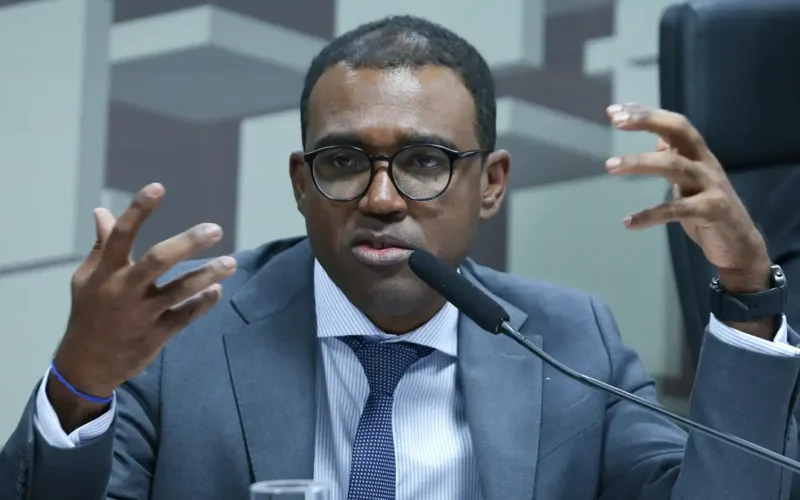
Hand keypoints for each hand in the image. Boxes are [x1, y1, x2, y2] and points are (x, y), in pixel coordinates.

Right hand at [50, 183, 236, 428]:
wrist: (86, 365)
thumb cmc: (89, 313)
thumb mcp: (87, 279)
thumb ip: (101, 245)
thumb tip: (101, 211)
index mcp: (105, 272)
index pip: (121, 235)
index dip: (138, 210)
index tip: (158, 187)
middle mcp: (124, 290)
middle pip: (158, 260)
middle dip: (188, 243)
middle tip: (215, 229)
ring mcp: (142, 314)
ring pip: (179, 291)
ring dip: (207, 275)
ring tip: (231, 263)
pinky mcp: (157, 334)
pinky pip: (186, 315)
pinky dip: (203, 303)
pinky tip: (217, 291)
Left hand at [604, 103, 773, 337]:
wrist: (740, 245)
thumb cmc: (709, 209)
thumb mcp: (690, 179)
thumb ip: (675, 158)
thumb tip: (657, 138)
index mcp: (699, 155)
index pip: (674, 124)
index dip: (647, 114)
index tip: (615, 111)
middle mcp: (706, 164)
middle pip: (679, 132)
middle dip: (648, 121)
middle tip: (617, 122)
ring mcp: (711, 186)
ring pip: (674, 165)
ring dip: (640, 162)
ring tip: (610, 165)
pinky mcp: (712, 211)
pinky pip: (676, 210)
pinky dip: (650, 215)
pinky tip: (628, 222)